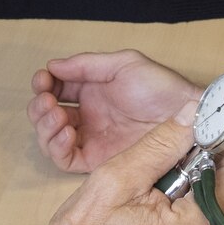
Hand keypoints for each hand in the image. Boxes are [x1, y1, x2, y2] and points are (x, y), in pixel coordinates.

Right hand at [29, 50, 199, 171]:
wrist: (183, 116)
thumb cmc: (162, 88)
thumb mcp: (124, 65)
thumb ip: (87, 64)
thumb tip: (53, 66)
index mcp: (92, 91)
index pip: (56, 89)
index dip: (44, 85)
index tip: (43, 80)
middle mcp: (88, 116)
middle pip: (47, 115)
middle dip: (40, 107)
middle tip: (47, 100)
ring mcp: (91, 139)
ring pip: (51, 137)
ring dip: (45, 126)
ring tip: (57, 114)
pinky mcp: (96, 160)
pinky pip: (65, 159)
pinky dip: (57, 146)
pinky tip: (67, 132)